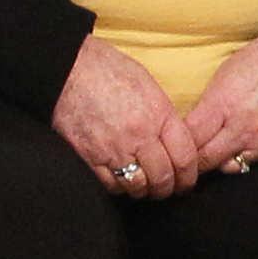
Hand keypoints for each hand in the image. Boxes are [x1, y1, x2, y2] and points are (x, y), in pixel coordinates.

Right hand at [51, 34, 204, 199]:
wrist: (68, 68)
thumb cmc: (107, 69)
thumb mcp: (148, 85)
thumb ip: (163, 115)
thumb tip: (174, 140)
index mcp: (158, 115)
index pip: (185, 158)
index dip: (189, 175)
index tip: (186, 180)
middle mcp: (138, 135)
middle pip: (163, 178)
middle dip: (168, 188)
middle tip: (167, 189)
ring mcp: (113, 148)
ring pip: (138, 186)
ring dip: (144, 190)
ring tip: (144, 187)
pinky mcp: (88, 156)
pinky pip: (110, 184)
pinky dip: (119, 187)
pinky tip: (120, 179)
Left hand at [181, 26, 257, 174]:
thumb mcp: (225, 75)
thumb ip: (208, 105)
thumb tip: (191, 127)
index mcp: (224, 104)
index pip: (189, 140)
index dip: (176, 145)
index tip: (169, 145)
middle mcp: (244, 128)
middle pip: (205, 160)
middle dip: (192, 162)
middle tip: (184, 160)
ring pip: (230, 167)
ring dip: (218, 162)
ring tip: (212, 153)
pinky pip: (256, 162)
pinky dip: (245, 157)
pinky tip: (242, 145)